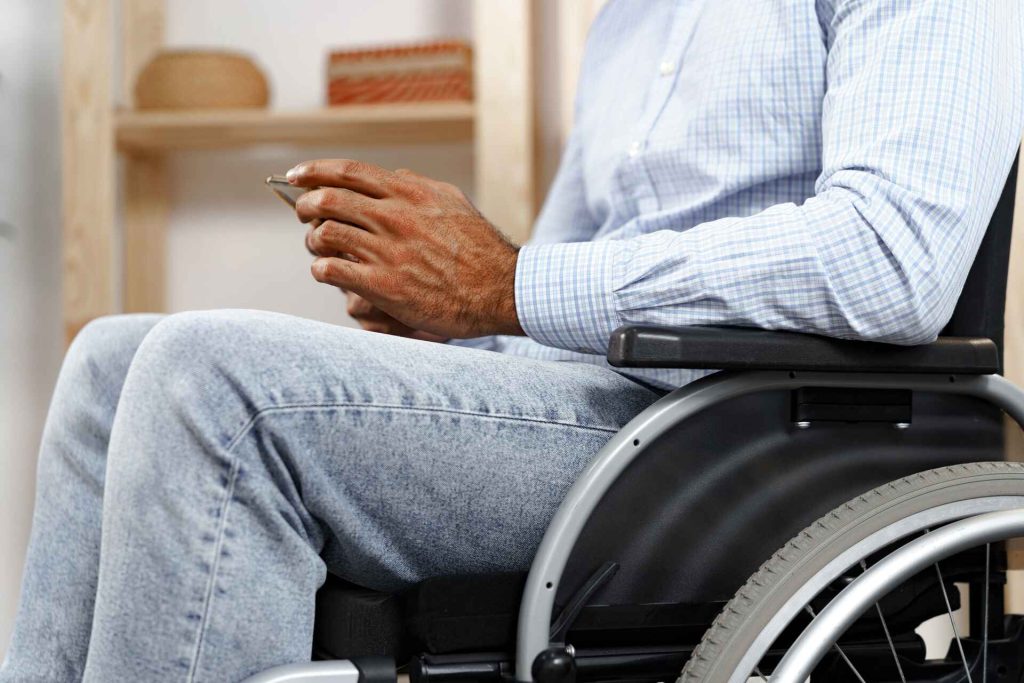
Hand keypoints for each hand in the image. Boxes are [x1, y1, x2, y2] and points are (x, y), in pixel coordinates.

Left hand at [289, 159, 523, 338]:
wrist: (501, 290)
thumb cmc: (480, 249)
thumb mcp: (453, 202)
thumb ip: (419, 185)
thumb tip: (393, 175)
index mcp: (409, 193)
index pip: (348, 172)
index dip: (314, 170)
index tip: (296, 175)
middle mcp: (394, 217)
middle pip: (327, 200)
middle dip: (304, 206)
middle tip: (302, 214)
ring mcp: (388, 252)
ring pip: (324, 234)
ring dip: (313, 240)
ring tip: (319, 248)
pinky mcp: (385, 286)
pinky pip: (332, 271)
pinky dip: (321, 269)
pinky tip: (328, 272)